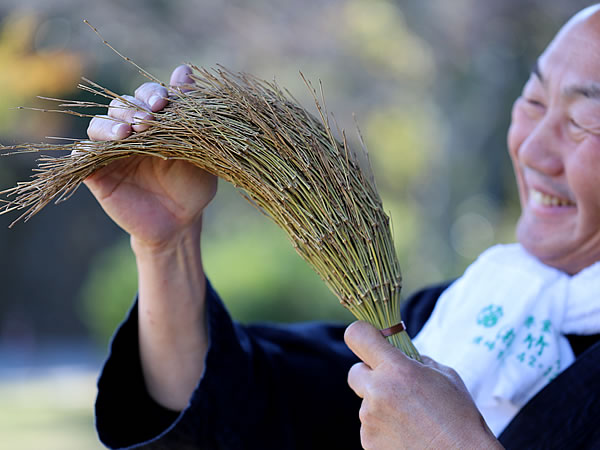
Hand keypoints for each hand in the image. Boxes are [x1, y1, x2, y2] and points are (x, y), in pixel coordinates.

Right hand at [84, 65, 216, 248]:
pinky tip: (97, 151)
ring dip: (110, 124)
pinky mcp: (98, 173)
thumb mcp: (199, 149)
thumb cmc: (193, 186)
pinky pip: (83, 156)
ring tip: (126, 132)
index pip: (147, 95)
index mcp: (156, 122)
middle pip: (121, 105)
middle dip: (132, 107)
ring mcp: (112, 151)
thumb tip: (185, 70)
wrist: (181, 224)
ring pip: (99, 126)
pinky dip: (86, 150)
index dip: (153, 93)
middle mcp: (131, 131)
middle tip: (148, 118)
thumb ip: (191, 113)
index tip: (165, 101)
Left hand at [344, 321, 501, 449]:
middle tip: (394, 385)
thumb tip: (399, 353)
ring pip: (366, 402)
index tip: (370, 340)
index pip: (357, 335)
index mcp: (396, 369)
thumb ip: (415, 360)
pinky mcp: (368, 442)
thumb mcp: (444, 375)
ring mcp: (369, 420)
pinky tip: (406, 434)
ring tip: (411, 418)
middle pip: (355, 372)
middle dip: (371, 375)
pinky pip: (370, 426)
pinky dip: (383, 428)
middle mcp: (377, 392)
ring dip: (381, 405)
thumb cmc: (459, 417)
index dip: (361, 335)